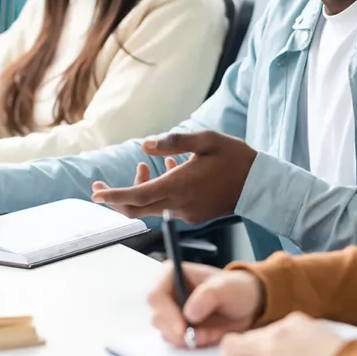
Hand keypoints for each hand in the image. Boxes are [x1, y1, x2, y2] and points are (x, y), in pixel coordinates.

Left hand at [90, 131, 257, 223]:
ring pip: (152, 206)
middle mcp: (178, 204)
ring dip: (141, 188)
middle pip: (137, 208)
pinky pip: (167, 205)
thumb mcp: (206, 140)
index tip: (96, 194)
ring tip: (146, 165)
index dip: (114, 195)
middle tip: (99, 186)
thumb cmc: (235, 159)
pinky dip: (159, 190)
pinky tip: (169, 170)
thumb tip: (145, 145)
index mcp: (178, 185)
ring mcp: (186, 213)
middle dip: (115, 198)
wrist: (260, 185)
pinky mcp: (193, 215)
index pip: (137, 196)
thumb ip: (173, 142)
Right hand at [148, 262, 263, 348]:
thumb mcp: (227, 288)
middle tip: (195, 338)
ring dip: (186, 338)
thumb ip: (209, 295)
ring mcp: (171, 313)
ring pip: (165, 333)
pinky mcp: (178, 329)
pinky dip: (192, 344)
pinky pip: (177, 343)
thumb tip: (189, 312)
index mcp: (172, 274)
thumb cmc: (236, 289)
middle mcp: (167, 293)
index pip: (155, 295)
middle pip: (157, 318)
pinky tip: (207, 336)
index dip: (165, 313)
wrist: (247, 305)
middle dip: (175, 331)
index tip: (182, 328)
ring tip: (209, 333)